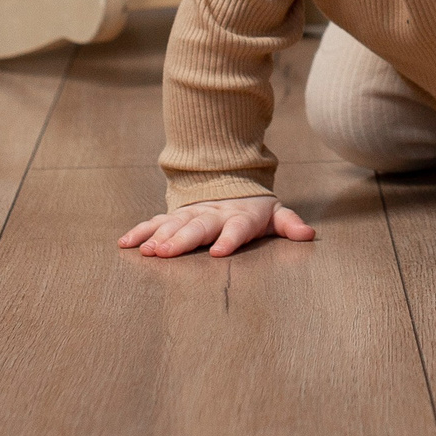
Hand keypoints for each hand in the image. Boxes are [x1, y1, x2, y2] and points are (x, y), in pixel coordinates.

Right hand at [118, 196, 315, 258]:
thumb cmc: (254, 209)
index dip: (228, 240)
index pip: (236, 229)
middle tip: (165, 252)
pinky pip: (155, 222)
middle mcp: (213, 215)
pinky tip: (126, 243)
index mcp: (239, 217)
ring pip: (173, 224)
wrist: (229, 182)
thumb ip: (290, 224)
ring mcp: (191, 214)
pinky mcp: (175, 216)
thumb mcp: (275, 214)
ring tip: (146, 250)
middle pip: (197, 227)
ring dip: (158, 236)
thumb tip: (309, 234)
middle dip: (181, 240)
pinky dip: (140, 231)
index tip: (218, 253)